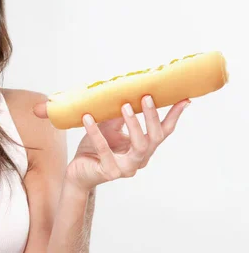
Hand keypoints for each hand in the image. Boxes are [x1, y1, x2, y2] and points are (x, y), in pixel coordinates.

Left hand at [35, 95, 189, 191]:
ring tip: (125, 105)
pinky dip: (95, 132)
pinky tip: (87, 118)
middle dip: (152, 117)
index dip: (173, 117)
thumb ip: (118, 115)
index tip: (184, 100)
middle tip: (146, 97)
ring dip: (133, 124)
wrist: (78, 172)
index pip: (163, 132)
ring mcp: (127, 168)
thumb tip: (126, 91)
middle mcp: (140, 159)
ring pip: (139, 146)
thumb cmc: (95, 148)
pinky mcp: (110, 172)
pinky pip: (104, 149)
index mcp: (144, 148)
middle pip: (154, 138)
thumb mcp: (109, 127)